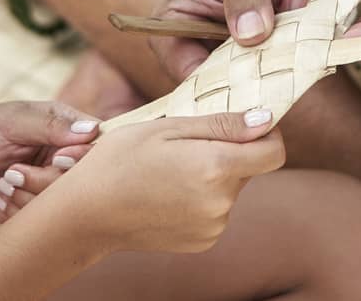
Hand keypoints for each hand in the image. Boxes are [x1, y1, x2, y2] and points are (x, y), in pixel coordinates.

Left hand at [0, 101, 98, 221]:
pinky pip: (42, 218)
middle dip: (48, 178)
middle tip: (15, 170)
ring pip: (63, 200)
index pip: (96, 142)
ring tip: (4, 180)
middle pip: (82, 177)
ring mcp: (48, 184)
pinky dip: (19, 208)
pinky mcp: (32, 209)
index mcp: (62, 128)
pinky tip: (0, 195)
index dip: (83, 156)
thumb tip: (92, 131)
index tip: (57, 158)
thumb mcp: (11, 122)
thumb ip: (50, 125)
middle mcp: (60, 157)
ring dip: (29, 192)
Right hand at [46, 110, 285, 254]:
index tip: (243, 123)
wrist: (86, 214)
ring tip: (169, 171)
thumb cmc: (120, 160)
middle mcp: (221, 203)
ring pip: (231, 189)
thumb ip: (222, 124)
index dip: (265, 133)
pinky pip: (216, 210)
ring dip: (212, 176)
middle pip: (249, 168)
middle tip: (183, 146)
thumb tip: (267, 119)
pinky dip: (201, 198)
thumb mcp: (168, 127)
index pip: (274, 151)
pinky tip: (168, 193)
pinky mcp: (202, 242)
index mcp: (216, 168)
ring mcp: (213, 227)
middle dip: (227, 152)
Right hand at [149, 0, 333, 80]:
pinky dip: (303, 50)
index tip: (242, 80)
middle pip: (219, 82)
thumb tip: (250, 34)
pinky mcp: (272, 58)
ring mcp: (240, 55)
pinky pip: (287, 71)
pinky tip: (309, 8)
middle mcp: (205, 45)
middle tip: (278, 47)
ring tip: (293, 4)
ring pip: (256, 80)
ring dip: (282, 53)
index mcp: (178, 21)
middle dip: (253, 70)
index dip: (207, 82)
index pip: (181, 65)